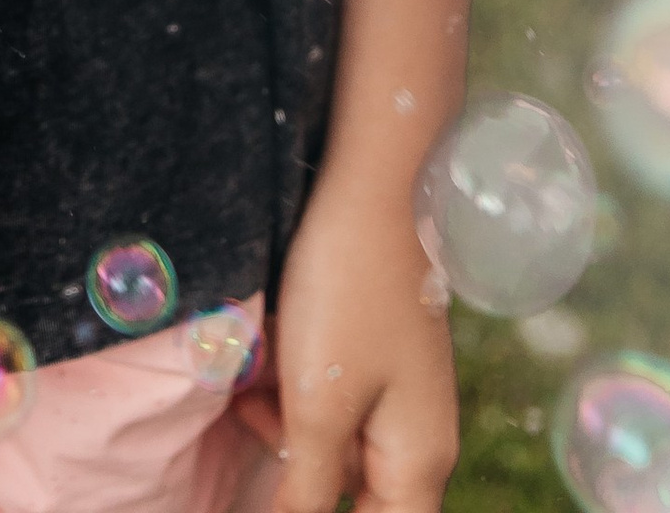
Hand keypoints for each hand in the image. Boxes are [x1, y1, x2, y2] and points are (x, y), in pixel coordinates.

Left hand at [238, 172, 457, 512]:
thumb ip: (310, 487)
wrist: (366, 187)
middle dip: (295, 467)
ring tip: (250, 375)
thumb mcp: (319, 404)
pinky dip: (289, 384)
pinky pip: (324, 394)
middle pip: (351, 491)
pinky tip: (260, 353)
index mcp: (419, 460)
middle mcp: (416, 433)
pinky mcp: (369, 353)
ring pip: (329, 440)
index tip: (286, 495)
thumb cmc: (346, 297)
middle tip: (257, 412)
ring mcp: (395, 390)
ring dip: (283, 421)